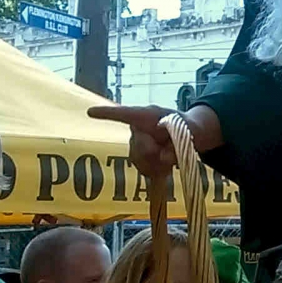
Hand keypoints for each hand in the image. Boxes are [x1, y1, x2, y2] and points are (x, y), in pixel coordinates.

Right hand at [88, 103, 223, 174]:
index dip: (108, 114)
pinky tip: (166, 165)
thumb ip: (179, 142)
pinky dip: (157, 170)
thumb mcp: (191, 130)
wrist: (191, 136)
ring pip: (141, 161)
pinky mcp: (140, 158)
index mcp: (148, 115)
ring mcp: (137, 144)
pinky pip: (144, 170)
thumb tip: (163, 157)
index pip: (125, 114)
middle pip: (140, 147)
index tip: (90, 112)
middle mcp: (138, 129)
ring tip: (172, 157)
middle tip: (172, 150)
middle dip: (157, 153)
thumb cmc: (189, 126)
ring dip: (159, 164)